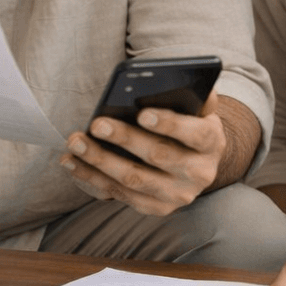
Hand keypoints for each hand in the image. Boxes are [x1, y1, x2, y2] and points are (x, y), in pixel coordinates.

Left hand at [60, 90, 230, 216]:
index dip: (170, 124)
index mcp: (212, 143)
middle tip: (96, 124)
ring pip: (135, 180)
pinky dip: (92, 178)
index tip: (142, 113)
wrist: (196, 163)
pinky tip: (72, 162)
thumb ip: (192, 93)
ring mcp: (178, 195)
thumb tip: (175, 77)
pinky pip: (120, 194)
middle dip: (125, 139)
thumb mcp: (198, 108)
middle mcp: (199, 173)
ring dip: (100, 161)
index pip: (195, 134)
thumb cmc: (189, 124)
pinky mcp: (156, 207)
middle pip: (159, 156)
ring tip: (75, 142)